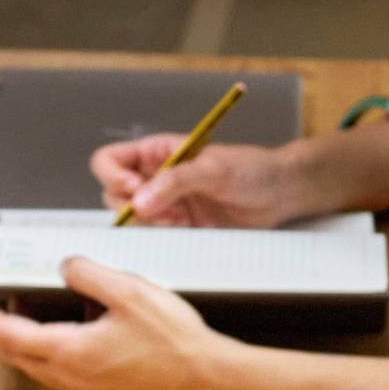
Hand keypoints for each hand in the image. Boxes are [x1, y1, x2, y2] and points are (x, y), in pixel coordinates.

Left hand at [0, 260, 253, 389]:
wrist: (212, 378)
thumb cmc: (177, 341)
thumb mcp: (129, 290)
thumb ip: (87, 274)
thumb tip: (65, 268)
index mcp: (72, 352)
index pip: (7, 333)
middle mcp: (75, 379)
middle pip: (17, 354)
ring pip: (42, 367)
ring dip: (28, 340)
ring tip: (31, 309)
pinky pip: (70, 376)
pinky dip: (59, 351)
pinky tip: (80, 331)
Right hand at [91, 132, 321, 226]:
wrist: (278, 194)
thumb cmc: (251, 169)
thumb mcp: (212, 169)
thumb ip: (175, 181)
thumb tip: (139, 200)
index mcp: (156, 152)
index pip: (110, 160)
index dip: (113, 176)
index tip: (135, 189)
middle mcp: (154, 177)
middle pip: (112, 194)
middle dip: (129, 206)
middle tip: (161, 212)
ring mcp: (164, 203)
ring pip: (130, 218)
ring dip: (146, 224)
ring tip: (177, 221)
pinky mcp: (176, 226)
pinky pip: (153, 235)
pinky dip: (161, 238)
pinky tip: (185, 231)